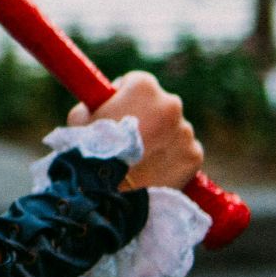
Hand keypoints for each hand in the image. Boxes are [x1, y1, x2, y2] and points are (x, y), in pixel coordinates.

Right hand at [68, 71, 203, 190]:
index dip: (124, 98)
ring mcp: (185, 130)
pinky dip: (173, 160)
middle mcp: (171, 103)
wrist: (109, 193)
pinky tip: (155, 171)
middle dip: (148, 119)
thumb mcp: (80, 117)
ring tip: (139, 161)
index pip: (136, 83)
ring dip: (161, 141)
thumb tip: (102, 105)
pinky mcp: (194, 155)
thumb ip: (96, 104)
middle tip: (129, 141)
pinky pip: (183, 153)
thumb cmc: (90, 151)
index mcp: (143, 86)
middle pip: (159, 106)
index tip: (118, 113)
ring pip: (173, 131)